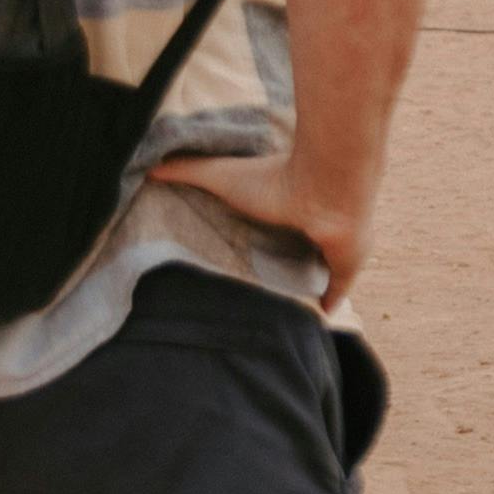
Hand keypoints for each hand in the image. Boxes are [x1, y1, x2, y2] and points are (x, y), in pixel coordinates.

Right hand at [154, 148, 366, 300]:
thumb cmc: (274, 179)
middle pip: (292, 255)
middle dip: (278, 272)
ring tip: (273, 316)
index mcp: (284, 208)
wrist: (324, 189)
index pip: (271, 231)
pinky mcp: (344, 270)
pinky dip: (325, 308)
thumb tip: (149, 169)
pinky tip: (312, 324)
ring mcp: (329, 250)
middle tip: (252, 297)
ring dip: (300, 290)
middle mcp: (308, 228)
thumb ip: (186, 170)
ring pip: (315, 275)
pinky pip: (335, 294)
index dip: (258, 245)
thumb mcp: (218, 175)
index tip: (237, 263)